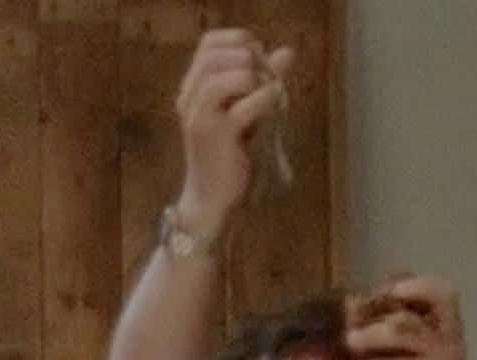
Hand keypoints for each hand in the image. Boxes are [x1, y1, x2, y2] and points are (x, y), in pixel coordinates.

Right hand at [171, 28, 291, 233]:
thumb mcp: (251, 111)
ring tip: (265, 95)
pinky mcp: (215, 135)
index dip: (239, 41)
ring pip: (224, 74)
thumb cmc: (231, 157)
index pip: (209, 43)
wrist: (213, 200)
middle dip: (249, 58)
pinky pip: (245, 104)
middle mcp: (189, 98)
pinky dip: (266, 100)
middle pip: (215, 53)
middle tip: (264, 80)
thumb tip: (287, 51)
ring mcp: (199, 116)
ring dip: (254, 78)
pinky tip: (273, 110)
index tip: (258, 62)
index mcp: (193, 89)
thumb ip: (266, 80)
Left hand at [342, 276, 475, 359]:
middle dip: (371, 334)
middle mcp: (449, 345)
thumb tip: (350, 300)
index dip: (418, 287)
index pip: (444, 294)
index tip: (391, 291)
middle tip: (349, 340)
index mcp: (449, 327)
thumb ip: (389, 325)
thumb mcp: (414, 349)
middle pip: (404, 328)